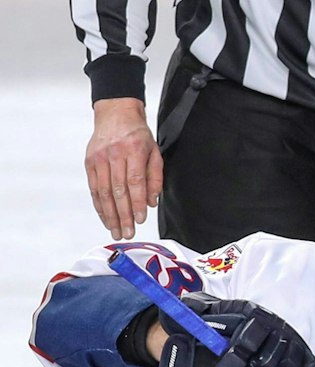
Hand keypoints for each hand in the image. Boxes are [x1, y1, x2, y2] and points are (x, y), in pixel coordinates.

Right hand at [85, 98, 161, 239]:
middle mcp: (113, 155)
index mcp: (133, 151)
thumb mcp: (154, 151)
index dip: (137, 203)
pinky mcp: (89, 162)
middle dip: (123, 215)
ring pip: (103, 191)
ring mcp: (99, 158)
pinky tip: (105, 218)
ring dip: (110, 214)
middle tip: (128, 233)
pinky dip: (99, 205)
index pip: (135, 182)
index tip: (141, 220)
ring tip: (116, 231)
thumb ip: (155, 177)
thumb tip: (151, 202)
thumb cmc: (138, 135)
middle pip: (118, 190)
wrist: (115, 114)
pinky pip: (94, 188)